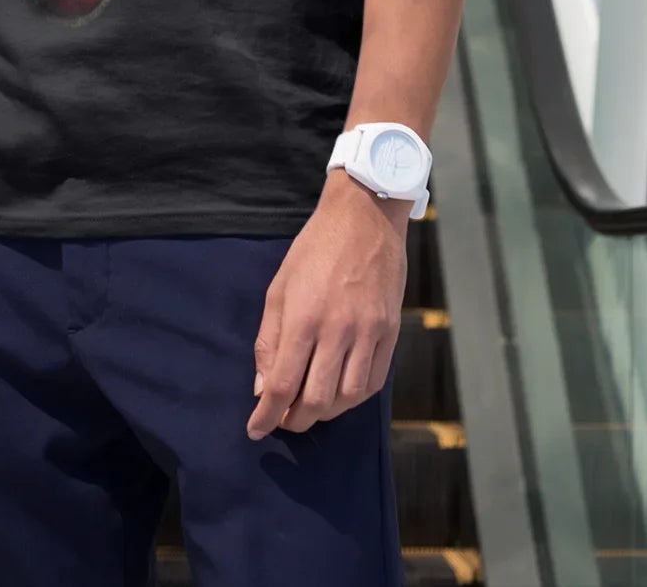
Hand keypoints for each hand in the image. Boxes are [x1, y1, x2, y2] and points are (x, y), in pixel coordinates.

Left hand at [245, 171, 409, 440]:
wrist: (364, 218)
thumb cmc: (314, 250)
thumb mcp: (279, 287)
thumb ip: (269, 340)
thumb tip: (262, 388)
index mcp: (303, 318)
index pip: (283, 385)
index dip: (266, 415)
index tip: (256, 429)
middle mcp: (338, 331)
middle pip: (316, 401)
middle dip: (295, 420)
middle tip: (284, 419)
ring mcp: (369, 333)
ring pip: (347, 398)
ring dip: (325, 413)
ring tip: (310, 408)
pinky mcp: (391, 332)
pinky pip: (373, 382)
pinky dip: (354, 398)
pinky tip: (340, 393)